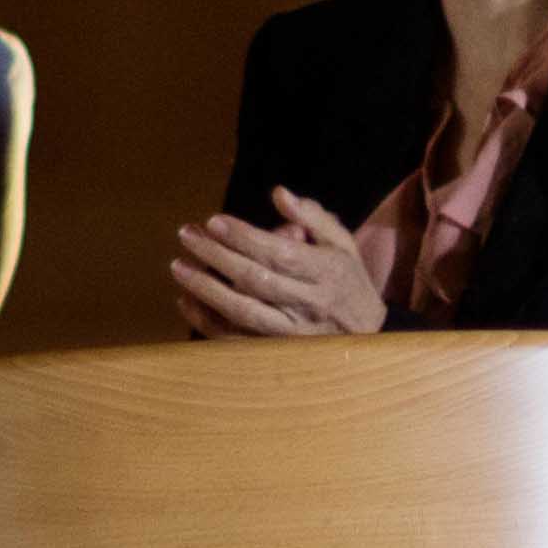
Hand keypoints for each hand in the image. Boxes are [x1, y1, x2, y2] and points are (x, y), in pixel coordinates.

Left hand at [165, 191, 396, 340]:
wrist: (368, 336)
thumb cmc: (348, 281)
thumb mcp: (341, 244)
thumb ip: (312, 217)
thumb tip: (279, 194)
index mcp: (326, 271)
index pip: (278, 252)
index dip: (244, 237)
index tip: (213, 221)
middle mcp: (309, 303)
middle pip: (255, 278)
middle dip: (216, 255)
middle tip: (187, 235)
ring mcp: (292, 333)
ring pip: (242, 311)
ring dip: (206, 289)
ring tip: (179, 266)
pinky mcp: (278, 353)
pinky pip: (236, 340)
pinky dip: (207, 322)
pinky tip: (186, 301)